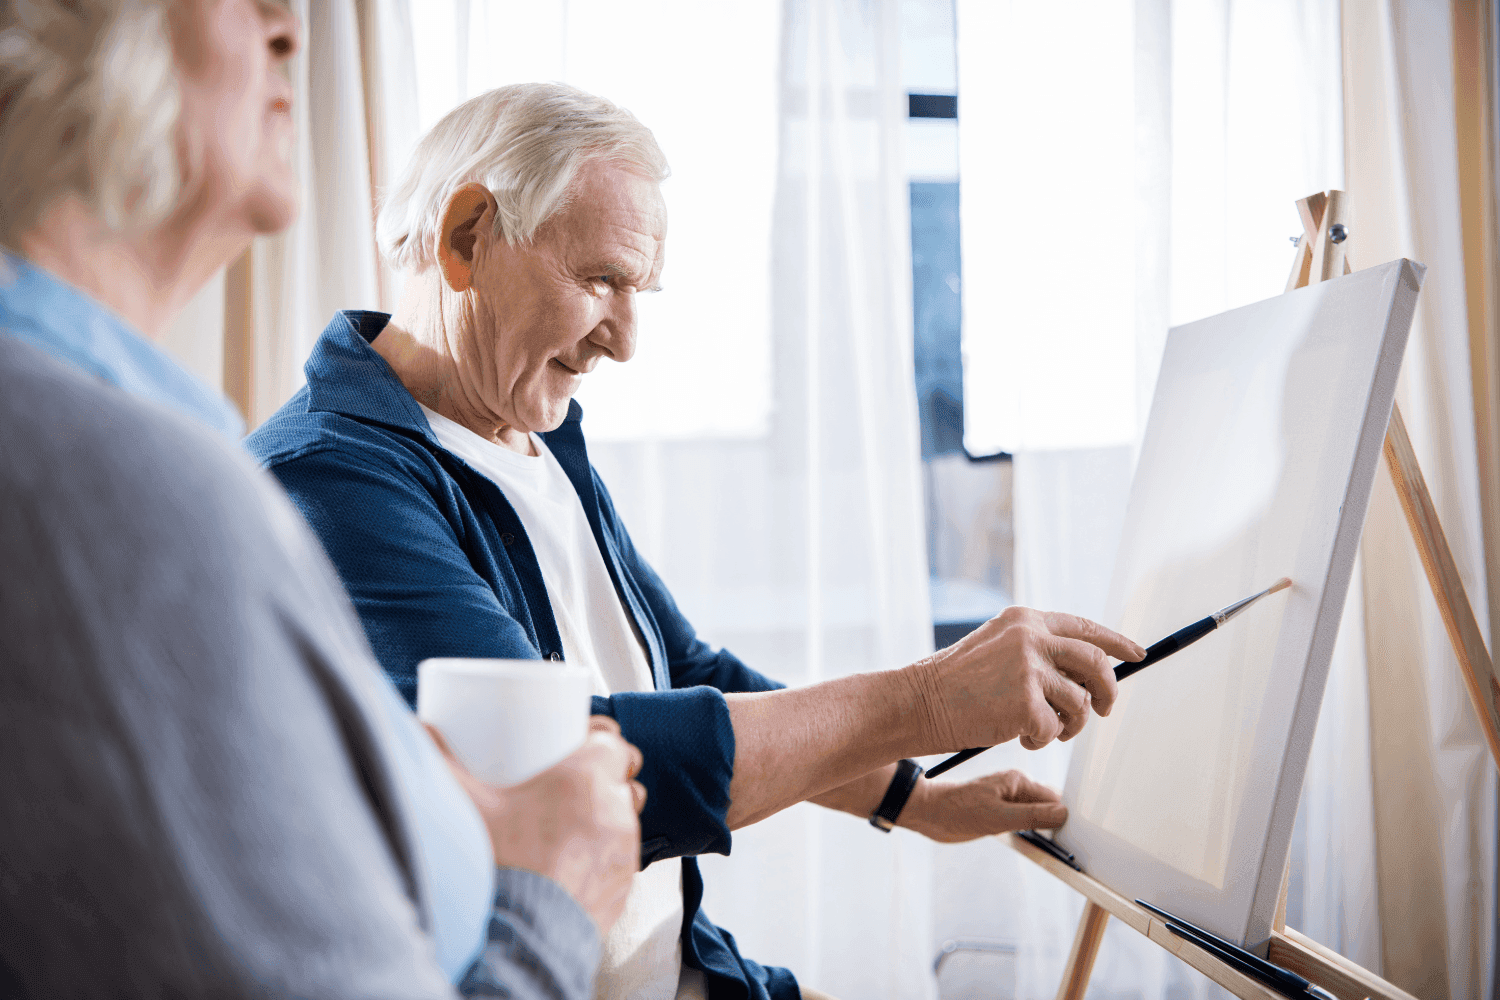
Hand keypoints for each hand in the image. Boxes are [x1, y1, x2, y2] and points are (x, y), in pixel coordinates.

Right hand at [424, 717, 646, 932]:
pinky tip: (572, 862)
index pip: (612, 739)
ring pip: (624, 820)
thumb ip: (441, 760)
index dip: (596, 738)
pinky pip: (619, 860)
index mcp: (585, 779)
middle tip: (566, 785)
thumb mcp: (465, 805)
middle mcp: (613, 811)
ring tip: (567, 826)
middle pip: (621, 779)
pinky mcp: (621, 887)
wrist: (518, 940)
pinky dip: (602, 857)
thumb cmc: (500, 870)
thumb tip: (422, 731)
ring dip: (602, 818)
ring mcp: (622, 851)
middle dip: (600, 779)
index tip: (577, 742)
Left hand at [899, 770, 1065, 842]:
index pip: (1054, 797)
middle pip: (1049, 805)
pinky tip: (1036, 843)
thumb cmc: (957, 811)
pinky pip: (1025, 821)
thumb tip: (1063, 814)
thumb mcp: (997, 817)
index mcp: (1017, 781)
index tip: (1077, 835)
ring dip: (1046, 829)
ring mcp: (1008, 800)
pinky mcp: (1000, 812)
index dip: (1067, 815)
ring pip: (1038, 814)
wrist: (927, 813)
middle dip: (1059, 823)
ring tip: (1055, 848)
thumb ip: (1031, 816)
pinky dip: (1033, 832)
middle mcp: (1015, 788)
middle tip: (1068, 846)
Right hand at [909, 606, 1144, 752]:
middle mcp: (1030, 637)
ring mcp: (1029, 668)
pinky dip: (1042, 740)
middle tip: (1103, 709)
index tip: (1136, 654)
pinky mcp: (1025, 701)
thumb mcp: (995, 648)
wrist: (916, 702)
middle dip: (1107, 690)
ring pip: (1079, 702)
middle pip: (1096, 662)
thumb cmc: (952, 684)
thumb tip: (1084, 672)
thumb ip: (1035, 651)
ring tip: (1042, 731)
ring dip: (1069, 725)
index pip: (1084, 627)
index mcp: (1024, 620)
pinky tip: (1019, 737)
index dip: (1116, 641)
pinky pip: (1055, 728)